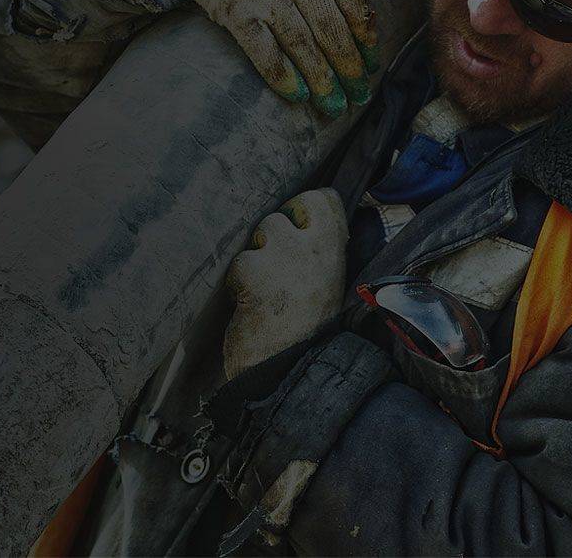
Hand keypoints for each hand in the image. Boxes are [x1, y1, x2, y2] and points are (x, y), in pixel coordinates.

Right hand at [148, 0, 406, 116]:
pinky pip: (263, 50)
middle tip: (359, 96)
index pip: (355, 4)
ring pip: (303, 46)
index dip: (366, 39)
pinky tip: (297, 94)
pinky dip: (281, 75)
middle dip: (350, 69)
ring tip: (334, 106)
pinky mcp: (234, 8)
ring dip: (322, 80)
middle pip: (334, 32)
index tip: (371, 64)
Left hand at [222, 189, 349, 378]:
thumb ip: (318, 255)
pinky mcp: (252, 272)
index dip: (302, 209)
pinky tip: (248, 305)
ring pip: (256, 236)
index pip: (322, 200)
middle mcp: (310, 248)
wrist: (289, 372)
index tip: (296, 229)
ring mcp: (282, 257)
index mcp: (333, 252)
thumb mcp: (328, 286)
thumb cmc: (308, 333)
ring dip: (253, 260)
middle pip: (279, 216)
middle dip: (269, 239)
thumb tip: (303, 228)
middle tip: (273, 270)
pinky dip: (238, 283)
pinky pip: (238, 263)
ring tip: (263, 291)